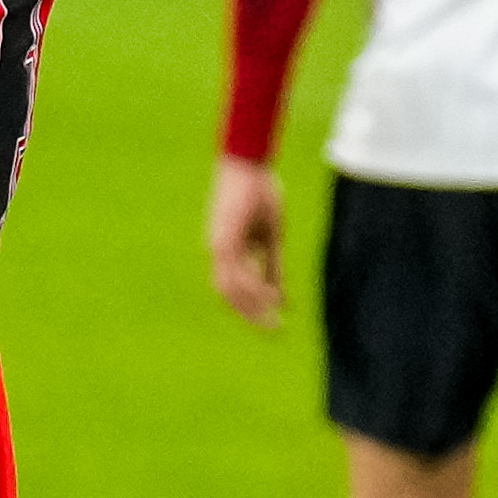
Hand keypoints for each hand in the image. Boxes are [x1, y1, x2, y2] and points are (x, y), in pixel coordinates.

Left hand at [208, 156, 286, 328]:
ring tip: (274, 323)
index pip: (234, 288)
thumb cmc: (259, 195)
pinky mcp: (225, 237)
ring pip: (232, 287)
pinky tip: (271, 299)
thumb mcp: (270, 236)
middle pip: (230, 294)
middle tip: (273, 332)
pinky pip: (238, 271)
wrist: (249, 165)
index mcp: (227, 251)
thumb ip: (272, 264)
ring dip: (253, 307)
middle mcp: (218, 251)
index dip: (251, 307)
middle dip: (251, 315)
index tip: (272, 321)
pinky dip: (254, 288)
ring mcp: (219, 245)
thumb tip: (278, 292)